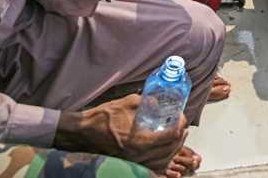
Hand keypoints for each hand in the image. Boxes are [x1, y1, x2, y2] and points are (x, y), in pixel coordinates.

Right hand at [55, 93, 185, 172]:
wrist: (84, 131)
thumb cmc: (104, 117)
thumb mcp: (130, 103)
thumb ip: (149, 101)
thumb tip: (161, 102)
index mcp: (140, 140)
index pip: (171, 136)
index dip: (181, 125)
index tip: (182, 116)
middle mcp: (139, 155)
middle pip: (170, 150)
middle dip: (180, 137)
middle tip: (183, 126)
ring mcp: (134, 161)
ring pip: (162, 161)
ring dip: (174, 149)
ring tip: (178, 137)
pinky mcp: (129, 163)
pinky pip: (152, 165)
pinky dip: (162, 159)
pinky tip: (165, 150)